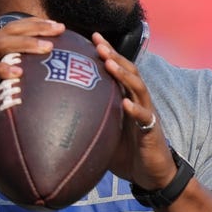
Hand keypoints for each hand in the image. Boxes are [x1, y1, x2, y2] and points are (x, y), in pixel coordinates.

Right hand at [0, 18, 65, 133]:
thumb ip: (8, 83)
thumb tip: (37, 92)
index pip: (13, 29)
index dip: (35, 25)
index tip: (58, 27)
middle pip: (11, 30)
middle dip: (36, 27)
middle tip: (60, 29)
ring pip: (1, 45)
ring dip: (25, 44)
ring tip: (46, 48)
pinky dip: (2, 69)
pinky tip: (18, 72)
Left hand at [92, 32, 177, 189]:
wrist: (152, 175)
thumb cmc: (127, 153)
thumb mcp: (105, 134)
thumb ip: (90, 121)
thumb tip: (58, 117)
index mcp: (127, 99)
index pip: (118, 70)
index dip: (108, 53)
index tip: (92, 37)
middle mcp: (138, 102)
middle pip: (128, 72)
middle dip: (114, 55)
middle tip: (98, 42)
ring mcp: (147, 114)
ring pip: (138, 88)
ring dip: (123, 75)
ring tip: (110, 63)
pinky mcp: (152, 131)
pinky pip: (144, 118)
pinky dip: (135, 110)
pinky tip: (125, 103)